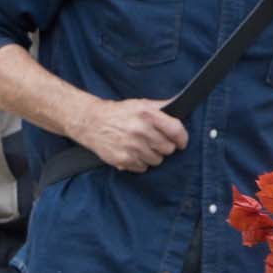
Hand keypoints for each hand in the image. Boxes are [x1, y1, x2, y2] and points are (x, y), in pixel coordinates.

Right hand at [72, 96, 188, 173]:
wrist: (90, 122)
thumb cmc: (118, 113)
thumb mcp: (140, 104)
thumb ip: (162, 107)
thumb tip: (181, 107)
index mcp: (148, 115)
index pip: (176, 131)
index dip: (182, 139)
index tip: (181, 143)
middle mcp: (140, 131)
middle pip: (168, 149)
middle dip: (163, 147)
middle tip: (154, 143)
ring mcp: (131, 147)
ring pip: (156, 160)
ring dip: (151, 156)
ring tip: (141, 148)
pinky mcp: (122, 159)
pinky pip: (142, 168)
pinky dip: (139, 163)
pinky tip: (132, 154)